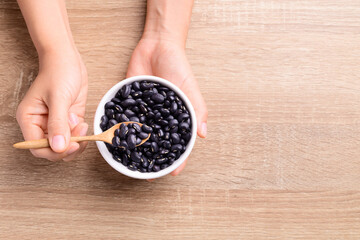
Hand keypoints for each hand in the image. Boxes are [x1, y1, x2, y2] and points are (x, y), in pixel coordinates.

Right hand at [16, 50, 87, 160]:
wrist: (68, 59)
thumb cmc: (58, 72)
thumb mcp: (58, 98)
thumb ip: (58, 124)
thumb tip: (58, 148)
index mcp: (29, 119)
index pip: (37, 147)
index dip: (54, 152)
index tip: (72, 145)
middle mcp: (41, 124)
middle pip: (52, 150)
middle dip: (68, 146)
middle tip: (79, 134)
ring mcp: (56, 123)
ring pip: (65, 145)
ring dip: (76, 141)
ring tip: (81, 125)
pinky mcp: (69, 120)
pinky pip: (75, 136)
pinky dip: (81, 135)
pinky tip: (83, 123)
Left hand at [127, 38, 207, 175]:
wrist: (157, 46)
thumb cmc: (178, 66)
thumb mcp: (190, 87)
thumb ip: (197, 109)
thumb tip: (203, 134)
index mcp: (177, 117)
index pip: (179, 143)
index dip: (177, 159)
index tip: (172, 173)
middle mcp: (159, 118)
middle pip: (157, 143)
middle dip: (153, 159)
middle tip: (146, 175)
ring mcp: (144, 112)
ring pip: (139, 135)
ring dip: (136, 149)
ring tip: (129, 163)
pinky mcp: (129, 102)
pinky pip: (123, 118)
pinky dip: (120, 128)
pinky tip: (115, 139)